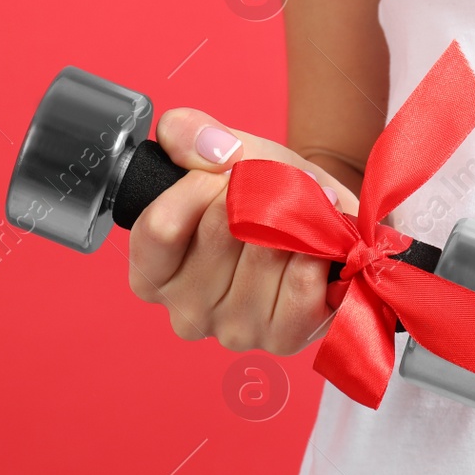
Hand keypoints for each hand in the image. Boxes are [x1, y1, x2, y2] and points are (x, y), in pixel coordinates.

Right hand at [127, 109, 360, 354]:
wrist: (321, 217)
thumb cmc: (265, 188)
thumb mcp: (226, 149)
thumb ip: (193, 134)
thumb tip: (197, 142)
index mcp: (152, 269)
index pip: (160, 228)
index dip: (197, 187)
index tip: (225, 169)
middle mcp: (183, 310)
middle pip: (220, 233)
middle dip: (253, 195)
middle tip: (270, 189)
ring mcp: (231, 331)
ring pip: (265, 256)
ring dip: (291, 222)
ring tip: (296, 217)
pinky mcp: (280, 340)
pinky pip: (300, 289)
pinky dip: (315, 257)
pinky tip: (314, 250)